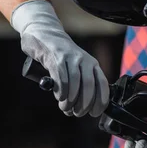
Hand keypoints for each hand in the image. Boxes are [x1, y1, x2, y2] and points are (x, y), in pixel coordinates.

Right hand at [11, 0, 108, 116]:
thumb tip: (83, 107)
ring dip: (71, 100)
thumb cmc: (61, 56)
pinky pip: (61, 78)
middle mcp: (84, 60)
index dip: (100, 100)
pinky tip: (59, 97)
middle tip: (77, 113)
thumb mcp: (77, 66)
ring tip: (65, 108)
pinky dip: (61, 91)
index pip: (102, 84)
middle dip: (84, 103)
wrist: (44, 34)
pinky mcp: (55, 58)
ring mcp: (70, 58)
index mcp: (92, 64)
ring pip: (75, 83)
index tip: (94, 113)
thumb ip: (81, 83)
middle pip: (89, 85)